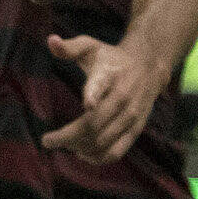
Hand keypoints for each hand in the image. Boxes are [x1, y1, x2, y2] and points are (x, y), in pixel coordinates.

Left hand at [43, 30, 157, 158]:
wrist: (149, 66)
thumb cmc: (112, 58)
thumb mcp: (91, 46)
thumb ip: (70, 47)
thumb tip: (50, 41)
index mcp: (109, 76)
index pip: (99, 87)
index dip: (92, 95)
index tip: (85, 103)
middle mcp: (122, 98)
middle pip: (93, 124)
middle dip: (68, 137)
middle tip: (48, 140)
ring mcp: (130, 116)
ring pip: (102, 141)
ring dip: (80, 148)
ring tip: (64, 145)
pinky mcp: (136, 129)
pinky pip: (117, 151)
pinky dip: (98, 158)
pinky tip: (82, 155)